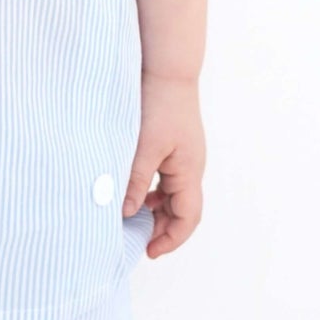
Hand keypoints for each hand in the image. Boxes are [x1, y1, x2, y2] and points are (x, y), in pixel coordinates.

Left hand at [122, 75, 205, 259]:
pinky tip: (135, 190)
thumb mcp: (144, 147)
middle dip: (162, 228)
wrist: (168, 69)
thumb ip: (136, 181)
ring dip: (156, 210)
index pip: (188, 218)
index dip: (171, 239)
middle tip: (136, 238)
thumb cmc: (159, 104)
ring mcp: (185, 156)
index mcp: (189, 171)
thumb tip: (127, 213)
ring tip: (132, 218)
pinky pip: (167, 178)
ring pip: (174, 195)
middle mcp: (191, 167)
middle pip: (182, 210)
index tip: (149, 251)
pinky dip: (153, 191)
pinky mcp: (175, 145)